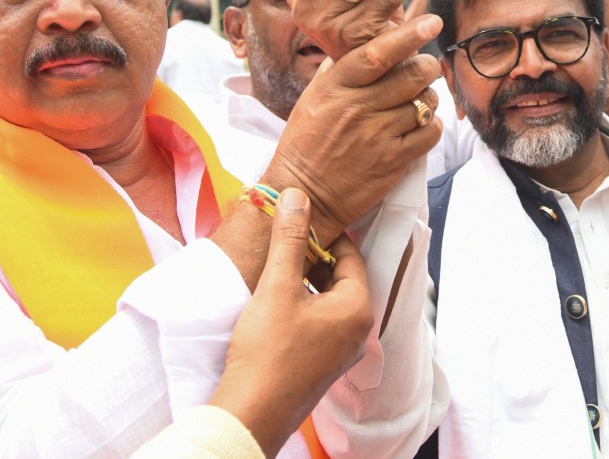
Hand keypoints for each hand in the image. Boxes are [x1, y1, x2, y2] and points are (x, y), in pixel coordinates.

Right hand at [208, 189, 372, 455]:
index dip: (325, 233)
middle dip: (312, 257)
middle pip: (340, 277)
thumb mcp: (277, 286)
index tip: (299, 221)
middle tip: (282, 242)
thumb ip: (289, 239)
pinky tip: (273, 302)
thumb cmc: (267, 353)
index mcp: (357, 309)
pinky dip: (301, 305)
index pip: (351, 255)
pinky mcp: (322, 363)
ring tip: (274, 269)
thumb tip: (296, 196)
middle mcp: (358, 330)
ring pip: (327, 299)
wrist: (251, 412)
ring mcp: (341, 350)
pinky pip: (318, 321)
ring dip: (304, 281)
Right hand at [265, 13, 443, 242]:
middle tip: (425, 69)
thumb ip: (336, 70)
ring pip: (425, 103)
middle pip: (412, 75)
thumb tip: (360, 43)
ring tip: (418, 101)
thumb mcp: (312, 99)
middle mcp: (357, 107)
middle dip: (427, 67)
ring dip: (429, 98)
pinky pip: (429, 133)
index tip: (431, 23)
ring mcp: (377, 135)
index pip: (377, 53)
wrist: (304, 193)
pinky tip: (420, 125)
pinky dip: (432, 126)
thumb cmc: (306, 142)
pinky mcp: (392, 162)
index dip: (408, 36)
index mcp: (336, 86)